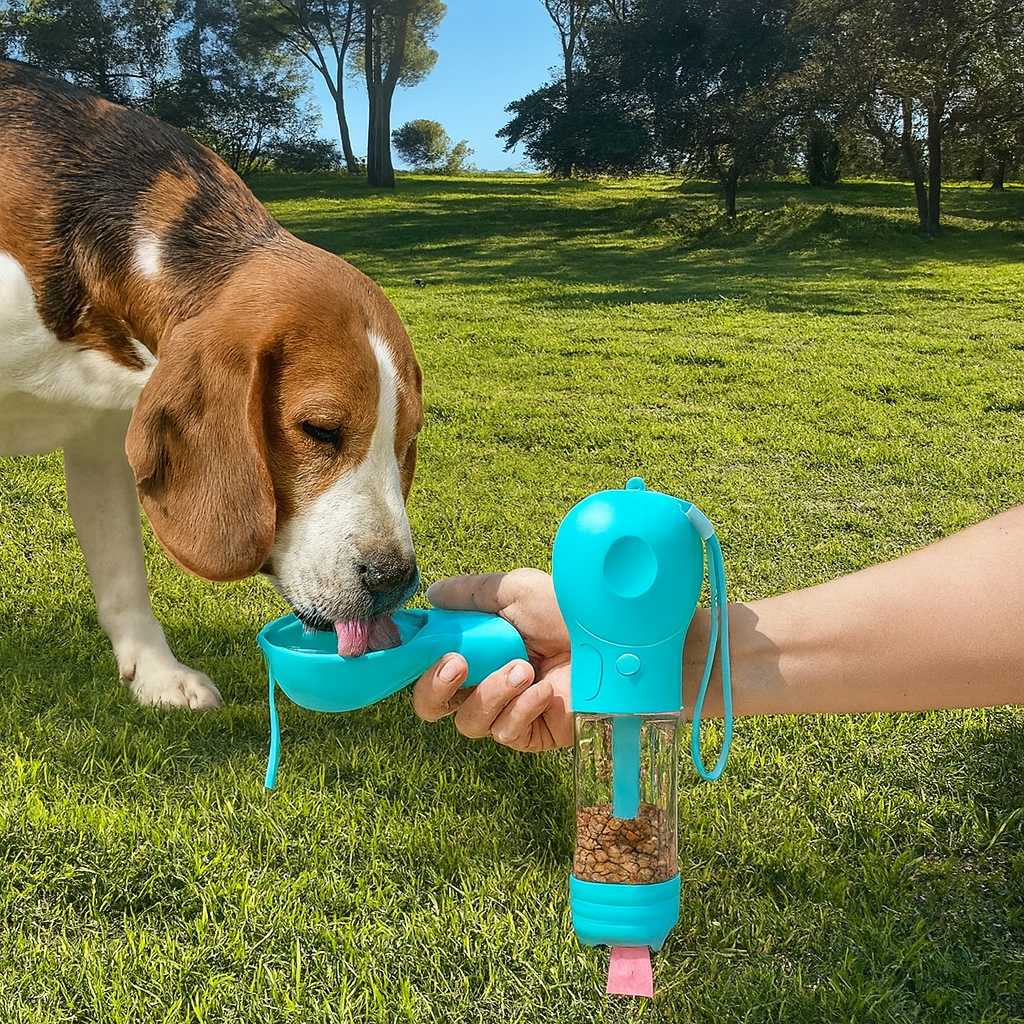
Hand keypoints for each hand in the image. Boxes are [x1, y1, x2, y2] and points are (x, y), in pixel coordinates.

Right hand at [411, 569, 573, 750]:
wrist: (612, 638)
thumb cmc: (567, 610)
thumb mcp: (515, 591)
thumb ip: (470, 593)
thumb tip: (431, 595)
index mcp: (476, 648)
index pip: (427, 664)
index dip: (413, 662)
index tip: (411, 647)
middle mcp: (486, 682)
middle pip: (433, 705)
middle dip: (434, 688)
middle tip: (456, 665)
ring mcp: (509, 710)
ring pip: (470, 721)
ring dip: (491, 693)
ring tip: (523, 668)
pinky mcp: (533, 733)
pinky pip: (507, 732)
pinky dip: (522, 709)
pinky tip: (544, 689)